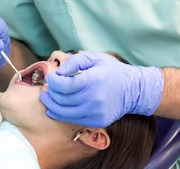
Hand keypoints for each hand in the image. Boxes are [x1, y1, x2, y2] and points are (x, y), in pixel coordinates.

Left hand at [40, 51, 163, 127]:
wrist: (133, 90)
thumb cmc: (111, 71)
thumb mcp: (94, 57)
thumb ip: (74, 61)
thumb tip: (59, 72)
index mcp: (94, 80)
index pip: (65, 86)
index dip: (53, 82)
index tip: (50, 78)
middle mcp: (95, 99)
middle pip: (63, 99)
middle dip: (51, 93)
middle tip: (48, 87)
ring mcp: (96, 112)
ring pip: (65, 112)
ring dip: (52, 105)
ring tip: (47, 98)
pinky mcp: (97, 121)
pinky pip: (73, 120)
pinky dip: (61, 114)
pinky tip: (55, 108)